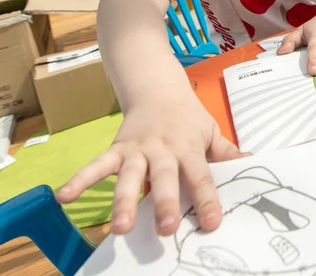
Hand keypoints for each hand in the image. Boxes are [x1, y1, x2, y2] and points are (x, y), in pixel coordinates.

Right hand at [56, 94, 245, 235]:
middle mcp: (161, 149)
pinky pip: (96, 165)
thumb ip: (226, 152)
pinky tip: (64, 197)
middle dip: (165, 203)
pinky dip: (80, 180)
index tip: (211, 223)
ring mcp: (136, 149)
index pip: (201, 176)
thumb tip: (251, 163)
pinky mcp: (116, 148)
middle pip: (164, 177)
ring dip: (124, 201)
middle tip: (166, 228)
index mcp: (188, 146)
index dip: (206, 199)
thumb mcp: (210, 130)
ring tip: (120, 227)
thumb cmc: (187, 116)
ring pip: (129, 176)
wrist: (156, 87)